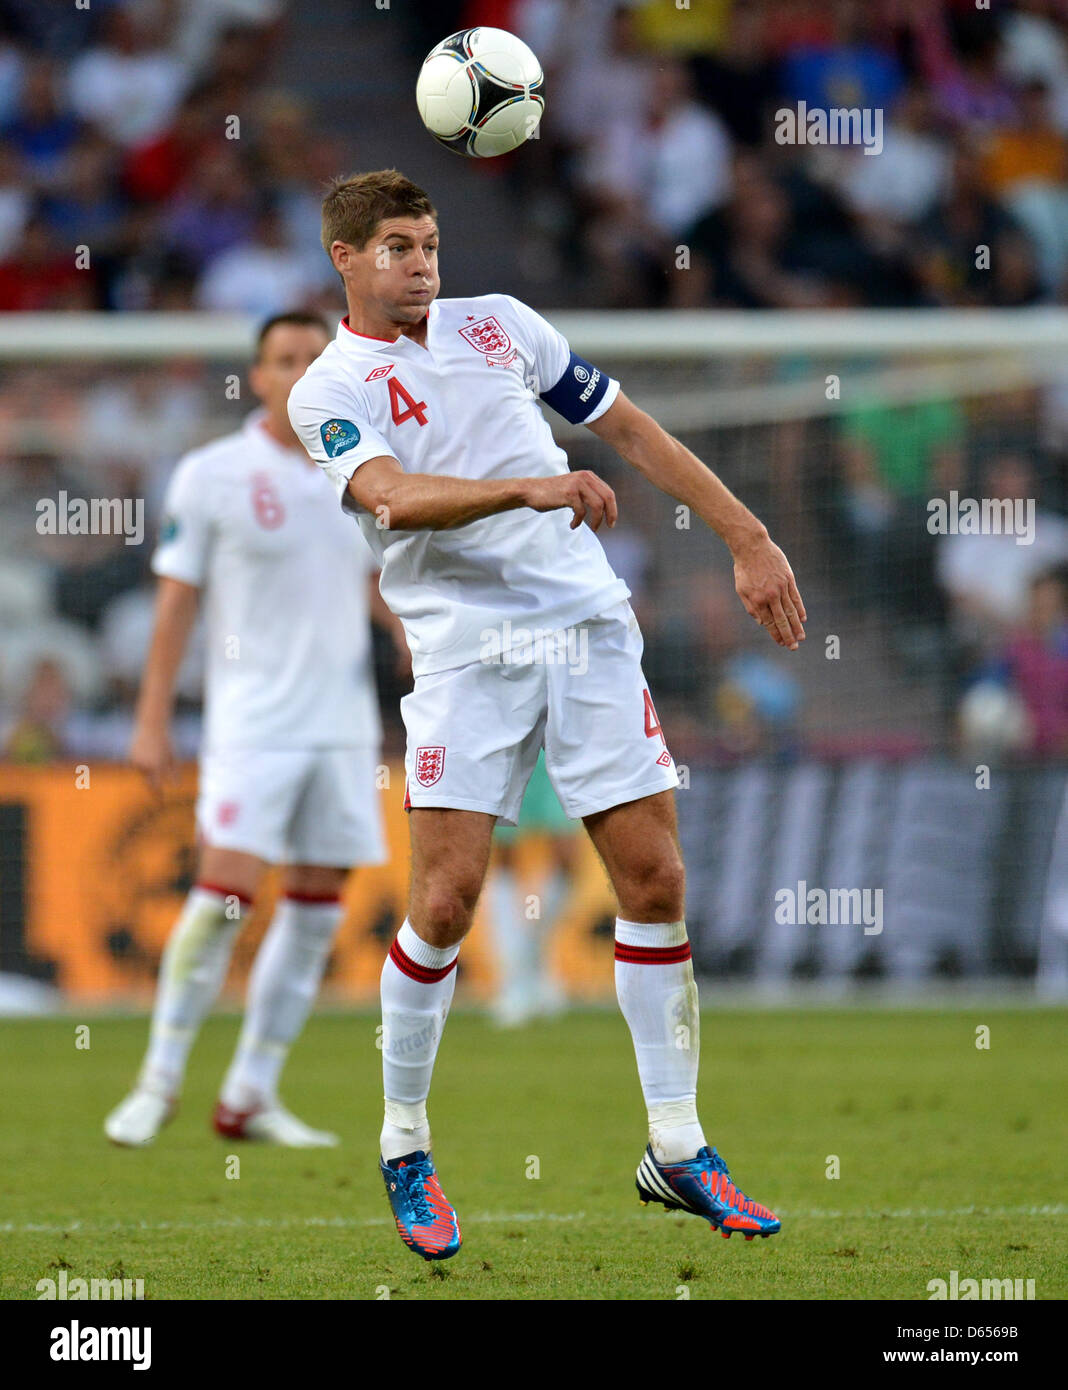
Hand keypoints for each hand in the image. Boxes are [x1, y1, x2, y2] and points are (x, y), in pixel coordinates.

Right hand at [129, 720, 175, 794]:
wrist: (152, 726)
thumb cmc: (166, 741)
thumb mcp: (173, 756)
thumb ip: (174, 771)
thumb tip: (175, 785)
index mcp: (156, 766)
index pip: (156, 785)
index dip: (158, 794)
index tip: (160, 801)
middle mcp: (145, 765)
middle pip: (148, 780)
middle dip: (153, 780)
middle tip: (157, 777)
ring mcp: (136, 761)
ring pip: (142, 772)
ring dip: (148, 768)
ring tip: (153, 753)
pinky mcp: (130, 757)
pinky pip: (136, 766)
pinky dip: (141, 762)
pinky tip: (145, 751)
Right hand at [523, 471, 617, 531]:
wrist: (532, 490)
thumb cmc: (552, 493)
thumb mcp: (574, 487)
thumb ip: (588, 492)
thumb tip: (604, 508)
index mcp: (588, 476)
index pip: (609, 492)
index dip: (613, 508)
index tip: (611, 520)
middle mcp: (585, 477)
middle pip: (608, 497)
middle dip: (611, 514)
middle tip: (609, 526)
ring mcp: (577, 485)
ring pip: (597, 505)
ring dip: (596, 520)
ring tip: (593, 528)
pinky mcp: (569, 494)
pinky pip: (581, 512)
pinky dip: (578, 521)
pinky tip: (572, 525)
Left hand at [732, 532, 806, 649]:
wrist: (752, 546)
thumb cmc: (743, 569)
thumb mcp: (741, 589)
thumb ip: (751, 607)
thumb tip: (762, 623)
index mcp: (758, 600)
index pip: (769, 622)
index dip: (776, 634)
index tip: (781, 643)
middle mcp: (771, 596)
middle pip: (782, 620)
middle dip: (788, 635)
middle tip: (794, 647)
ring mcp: (781, 587)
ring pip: (791, 611)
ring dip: (797, 626)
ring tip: (801, 637)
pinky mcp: (789, 579)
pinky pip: (796, 597)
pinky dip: (800, 609)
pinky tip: (803, 618)